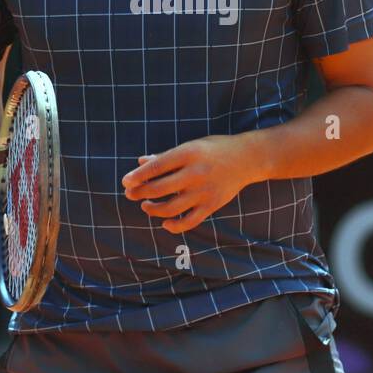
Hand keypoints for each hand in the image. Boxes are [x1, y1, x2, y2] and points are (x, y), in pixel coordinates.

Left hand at [121, 134, 262, 233]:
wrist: (247, 158)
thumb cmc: (214, 149)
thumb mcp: (190, 146)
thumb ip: (165, 157)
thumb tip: (140, 163)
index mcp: (188, 153)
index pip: (156, 167)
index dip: (138, 176)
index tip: (125, 182)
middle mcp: (195, 173)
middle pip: (159, 189)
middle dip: (140, 193)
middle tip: (130, 194)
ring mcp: (204, 191)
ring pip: (170, 208)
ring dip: (153, 210)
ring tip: (146, 206)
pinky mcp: (212, 205)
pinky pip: (189, 221)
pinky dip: (174, 226)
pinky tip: (165, 223)